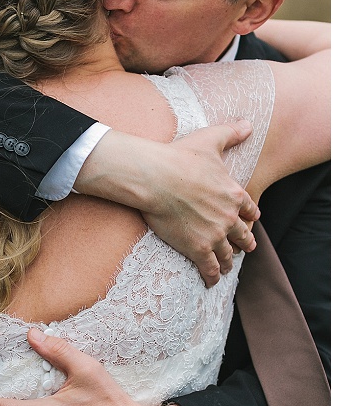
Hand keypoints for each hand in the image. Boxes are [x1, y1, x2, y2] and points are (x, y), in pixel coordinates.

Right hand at [141, 121, 258, 286]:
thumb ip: (231, 133)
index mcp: (234, 194)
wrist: (154, 177)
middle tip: (243, 247)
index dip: (249, 217)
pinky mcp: (196, 248)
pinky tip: (211, 281)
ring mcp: (214, 235)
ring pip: (228, 254)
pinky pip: (209, 267)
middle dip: (244, 242)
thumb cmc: (179, 157)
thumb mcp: (210, 140)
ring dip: (229, 261)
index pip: (250, 211)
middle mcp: (228, 217)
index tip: (246, 221)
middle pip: (243, 236)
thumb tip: (248, 124)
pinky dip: (212, 276)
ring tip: (227, 267)